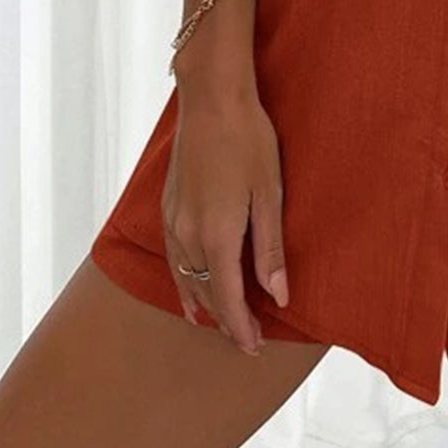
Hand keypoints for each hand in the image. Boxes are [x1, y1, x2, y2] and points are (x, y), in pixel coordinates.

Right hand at [161, 89, 288, 354]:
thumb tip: (279, 296)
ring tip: (220, 325)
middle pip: (205, 294)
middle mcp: (188, 236)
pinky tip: (189, 288)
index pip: (228, 299)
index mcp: (217, 236)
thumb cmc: (250, 141)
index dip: (241, 327)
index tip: (255, 347)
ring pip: (185, 279)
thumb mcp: (271, 195)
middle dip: (226, 321)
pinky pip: (173, 259)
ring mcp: (173, 221)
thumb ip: (271, 249)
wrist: (213, 100)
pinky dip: (183, 281)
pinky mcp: (167, 207)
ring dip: (204, 304)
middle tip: (249, 341)